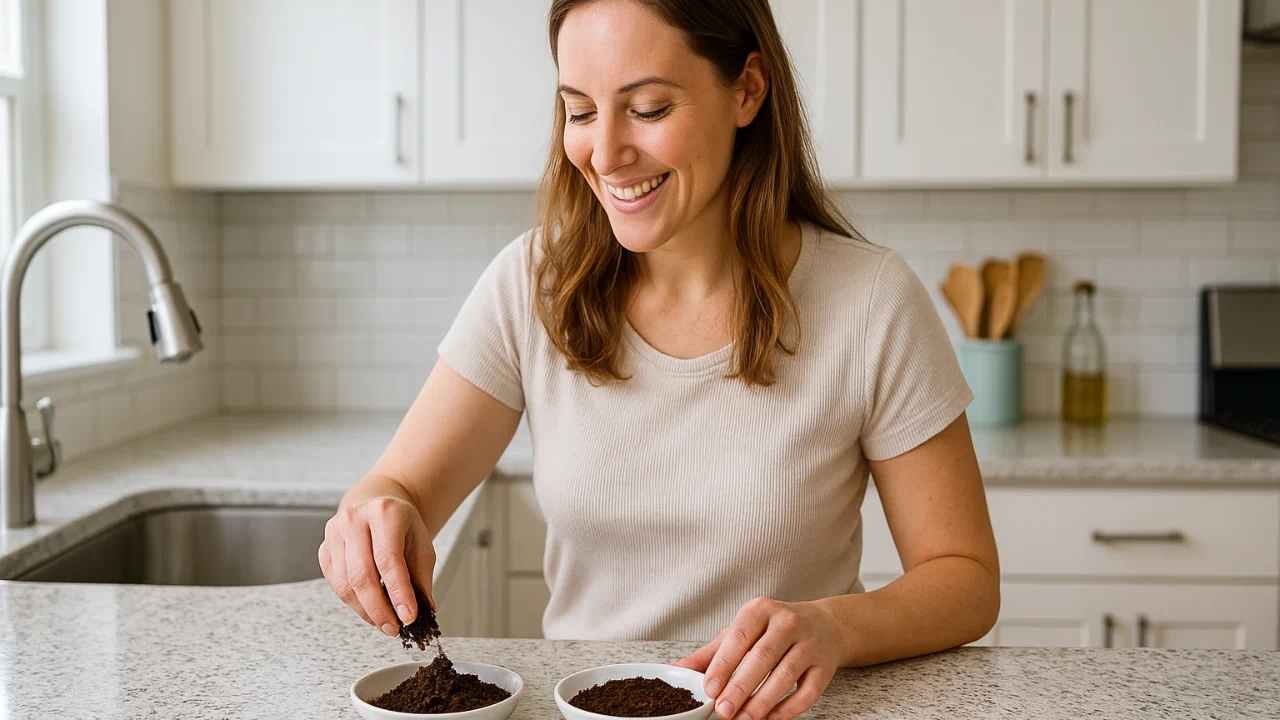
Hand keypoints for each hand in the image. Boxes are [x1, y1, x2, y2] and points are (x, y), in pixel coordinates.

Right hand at [318, 496, 435, 636]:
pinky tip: (370, 609)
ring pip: (345, 584)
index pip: (388, 559)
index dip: (398, 592)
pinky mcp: (324, 549)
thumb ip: (421, 577)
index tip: (409, 617)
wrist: (377, 505)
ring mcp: (334, 533)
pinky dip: (354, 603)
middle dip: (379, 609)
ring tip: (385, 623)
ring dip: (366, 610)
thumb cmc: (402, 526)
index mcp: (384, 512)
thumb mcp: (421, 543)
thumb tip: (425, 612)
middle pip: (362, 575)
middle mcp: (354, 519)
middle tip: (395, 628)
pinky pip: (336, 585)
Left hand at [672, 597, 842, 719]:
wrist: (826, 625)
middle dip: (741, 687)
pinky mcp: (825, 666)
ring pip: (786, 676)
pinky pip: (807, 692)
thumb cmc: (775, 629)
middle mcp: (788, 622)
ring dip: (762, 702)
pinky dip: (789, 708)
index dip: (724, 664)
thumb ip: (711, 652)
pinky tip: (771, 718)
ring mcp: (810, 644)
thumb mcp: (743, 631)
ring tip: (743, 719)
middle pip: (763, 657)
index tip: (709, 689)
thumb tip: (676, 670)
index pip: (740, 636)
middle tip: (723, 710)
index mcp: (761, 610)